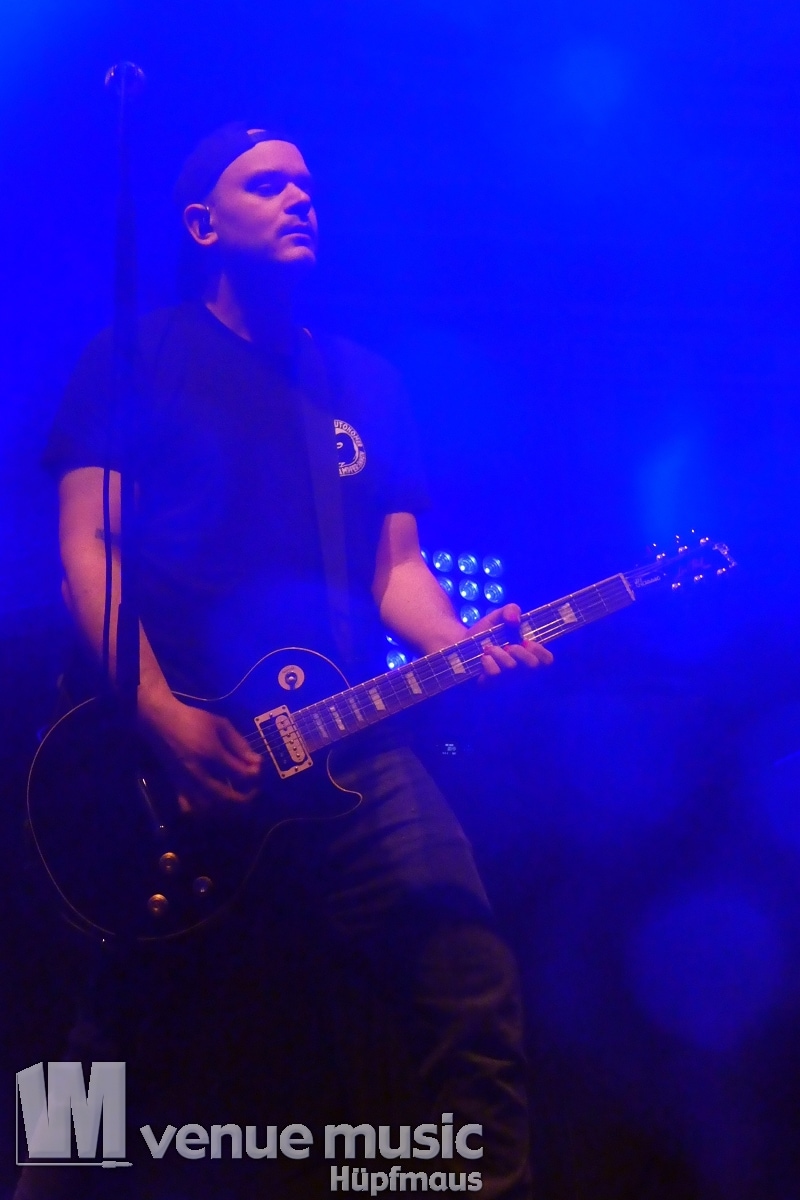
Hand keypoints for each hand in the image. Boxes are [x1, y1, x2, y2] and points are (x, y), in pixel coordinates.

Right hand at [139, 697, 262, 811]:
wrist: (161, 722)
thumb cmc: (193, 719)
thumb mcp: (220, 724)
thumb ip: (239, 744)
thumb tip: (256, 762)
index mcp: (211, 754)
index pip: (241, 774)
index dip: (255, 775)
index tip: (259, 770)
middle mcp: (199, 773)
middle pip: (228, 798)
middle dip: (246, 798)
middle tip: (253, 791)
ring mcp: (186, 782)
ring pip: (210, 807)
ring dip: (226, 807)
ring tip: (236, 798)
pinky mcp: (176, 786)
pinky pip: (190, 808)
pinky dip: (202, 811)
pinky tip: (212, 804)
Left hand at [470, 603, 553, 680]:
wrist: (461, 645)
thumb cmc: (486, 633)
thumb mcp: (498, 616)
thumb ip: (510, 610)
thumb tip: (514, 619)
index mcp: (528, 655)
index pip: (548, 660)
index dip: (539, 651)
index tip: (525, 641)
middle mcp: (521, 671)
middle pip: (533, 666)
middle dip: (519, 651)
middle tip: (508, 646)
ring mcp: (507, 681)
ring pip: (512, 668)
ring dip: (499, 653)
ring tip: (489, 648)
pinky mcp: (491, 685)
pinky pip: (494, 675)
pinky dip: (487, 662)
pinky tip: (483, 658)